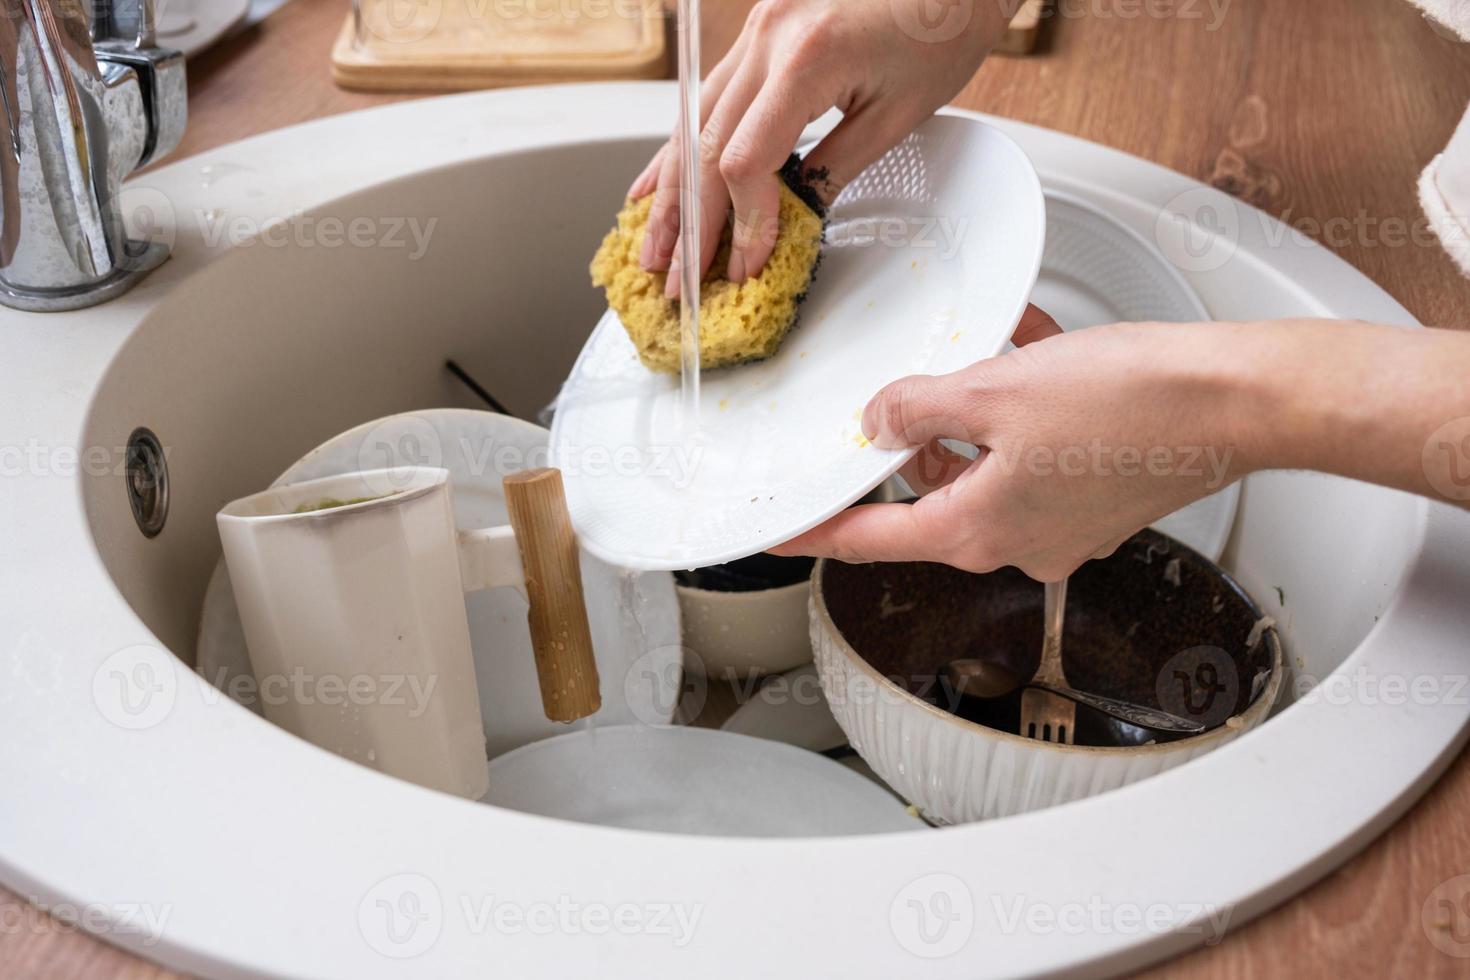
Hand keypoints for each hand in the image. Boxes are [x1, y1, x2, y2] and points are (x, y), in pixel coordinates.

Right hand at [631, 0, 1016, 296]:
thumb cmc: (943, 28)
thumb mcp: (897, 115)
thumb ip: (834, 169)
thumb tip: (790, 219)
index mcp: (806, 58)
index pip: (746, 160)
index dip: (742, 223)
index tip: (745, 267)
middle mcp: (768, 37)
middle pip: (705, 146)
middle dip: (689, 224)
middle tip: (678, 283)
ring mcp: (757, 30)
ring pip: (693, 122)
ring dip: (671, 193)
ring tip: (653, 248)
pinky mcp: (759, 31)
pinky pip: (707, 96)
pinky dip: (681, 146)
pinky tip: (654, 184)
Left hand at [773, 308, 1261, 580]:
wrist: (1235, 402)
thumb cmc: (1136, 405)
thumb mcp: (995, 390)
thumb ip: (918, 406)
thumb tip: (881, 420)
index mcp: (978, 530)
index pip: (869, 539)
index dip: (816, 533)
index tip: (781, 534)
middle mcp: (1018, 540)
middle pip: (930, 493)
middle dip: (921, 435)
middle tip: (916, 389)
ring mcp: (1061, 524)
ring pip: (984, 462)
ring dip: (978, 408)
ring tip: (995, 354)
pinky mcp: (1095, 496)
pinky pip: (1034, 451)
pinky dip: (1025, 405)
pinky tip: (1035, 351)